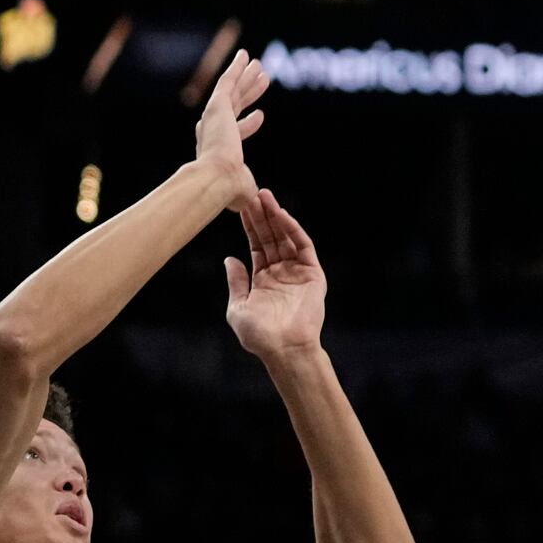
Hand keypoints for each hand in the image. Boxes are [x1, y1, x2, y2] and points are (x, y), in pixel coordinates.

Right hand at [194, 49, 268, 198]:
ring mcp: (215, 116)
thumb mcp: (242, 191)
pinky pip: (228, 81)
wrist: (216, 180)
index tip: (261, 115)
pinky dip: (236, 67)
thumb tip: (250, 200)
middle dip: (248, 93)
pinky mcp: (217, 106)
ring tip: (259, 66)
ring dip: (246, 77)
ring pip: (233, 91)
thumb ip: (245, 191)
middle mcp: (213, 130)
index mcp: (217, 149)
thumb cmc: (228, 191)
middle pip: (235, 106)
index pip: (236, 131)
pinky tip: (244, 55)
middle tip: (262, 79)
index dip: (249, 123)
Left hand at [224, 188, 325, 357]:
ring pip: (286, 238)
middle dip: (261, 216)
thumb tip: (229, 259)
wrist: (283, 349)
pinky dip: (293, 231)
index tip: (240, 207)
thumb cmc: (259, 335)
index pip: (256, 246)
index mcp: (264, 279)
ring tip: (264, 197)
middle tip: (252, 193)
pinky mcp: (313, 275)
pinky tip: (281, 216)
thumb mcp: (238, 307)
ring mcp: (298, 272)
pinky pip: (303, 247)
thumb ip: (235, 282)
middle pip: (270, 238)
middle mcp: (281, 272)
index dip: (249, 227)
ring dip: (276, 218)